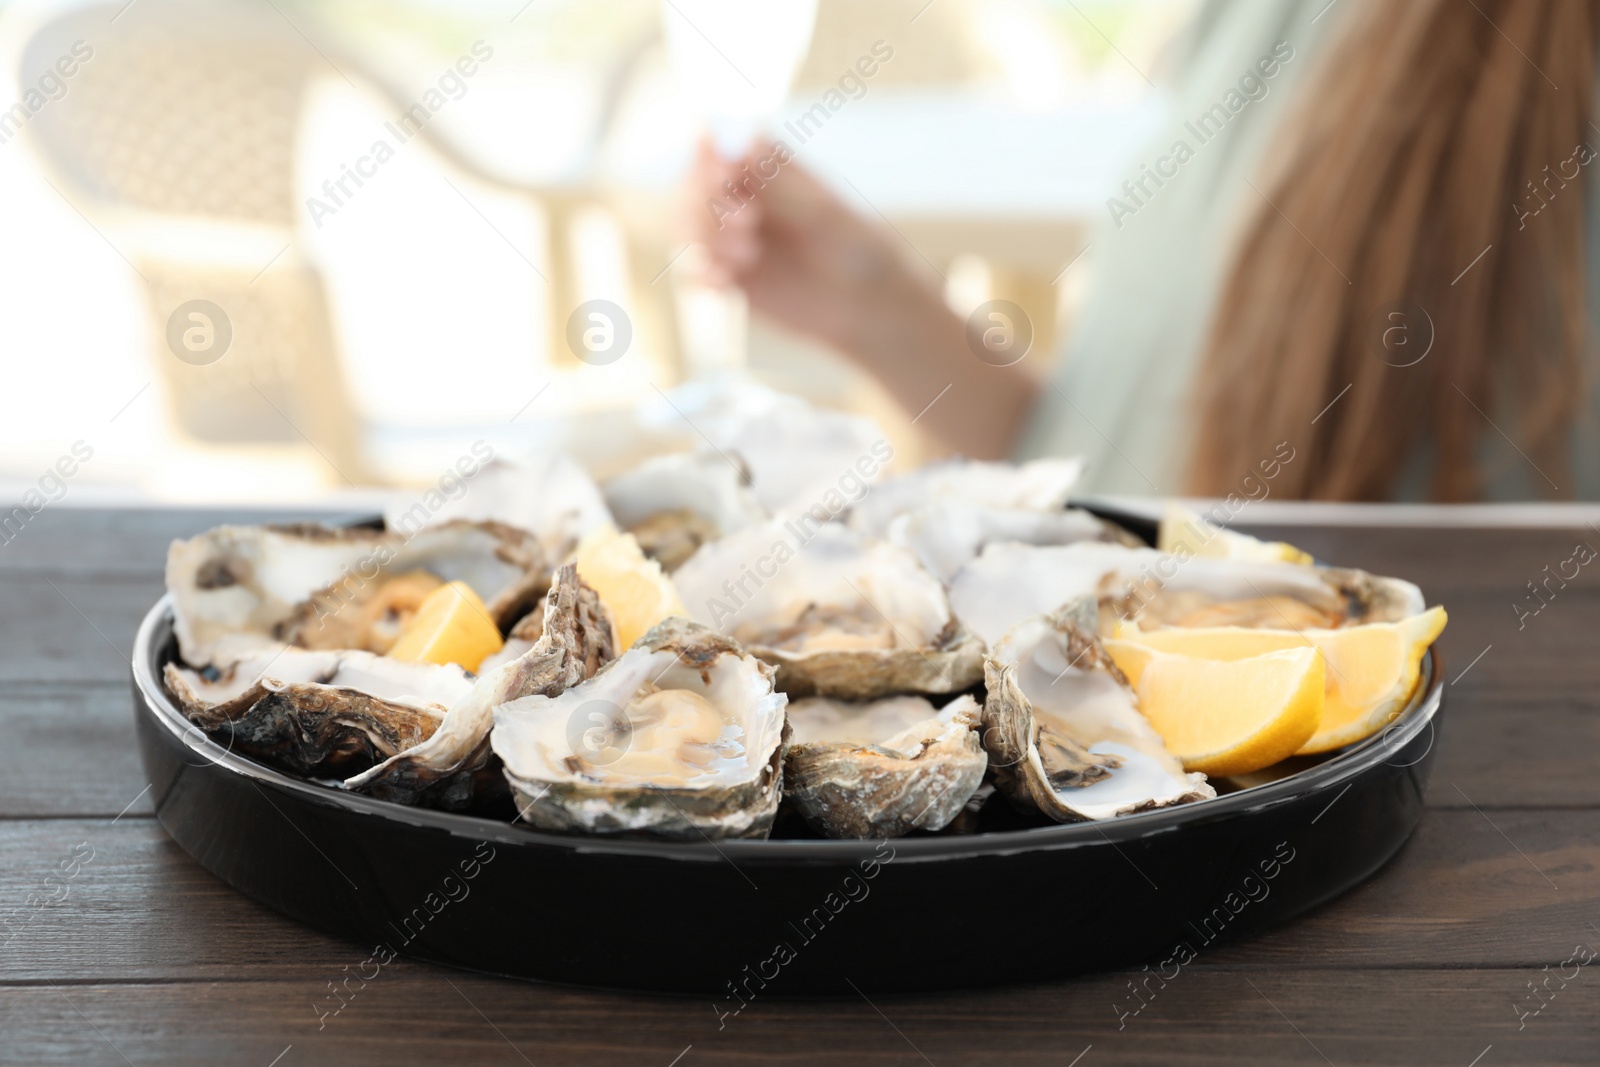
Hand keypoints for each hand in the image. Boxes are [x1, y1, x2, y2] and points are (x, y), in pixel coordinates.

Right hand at [678, 136, 1039, 458]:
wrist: (868, 307)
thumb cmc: (857, 248)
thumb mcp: (824, 212)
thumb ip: (779, 182)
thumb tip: (740, 145)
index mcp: (767, 168)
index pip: (718, 149)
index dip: (709, 158)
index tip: (723, 174)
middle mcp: (743, 198)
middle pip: (694, 188)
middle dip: (708, 203)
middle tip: (747, 222)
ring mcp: (732, 238)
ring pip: (688, 228)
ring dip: (705, 238)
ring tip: (747, 255)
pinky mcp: (729, 278)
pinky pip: (697, 272)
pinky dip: (701, 274)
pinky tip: (722, 282)